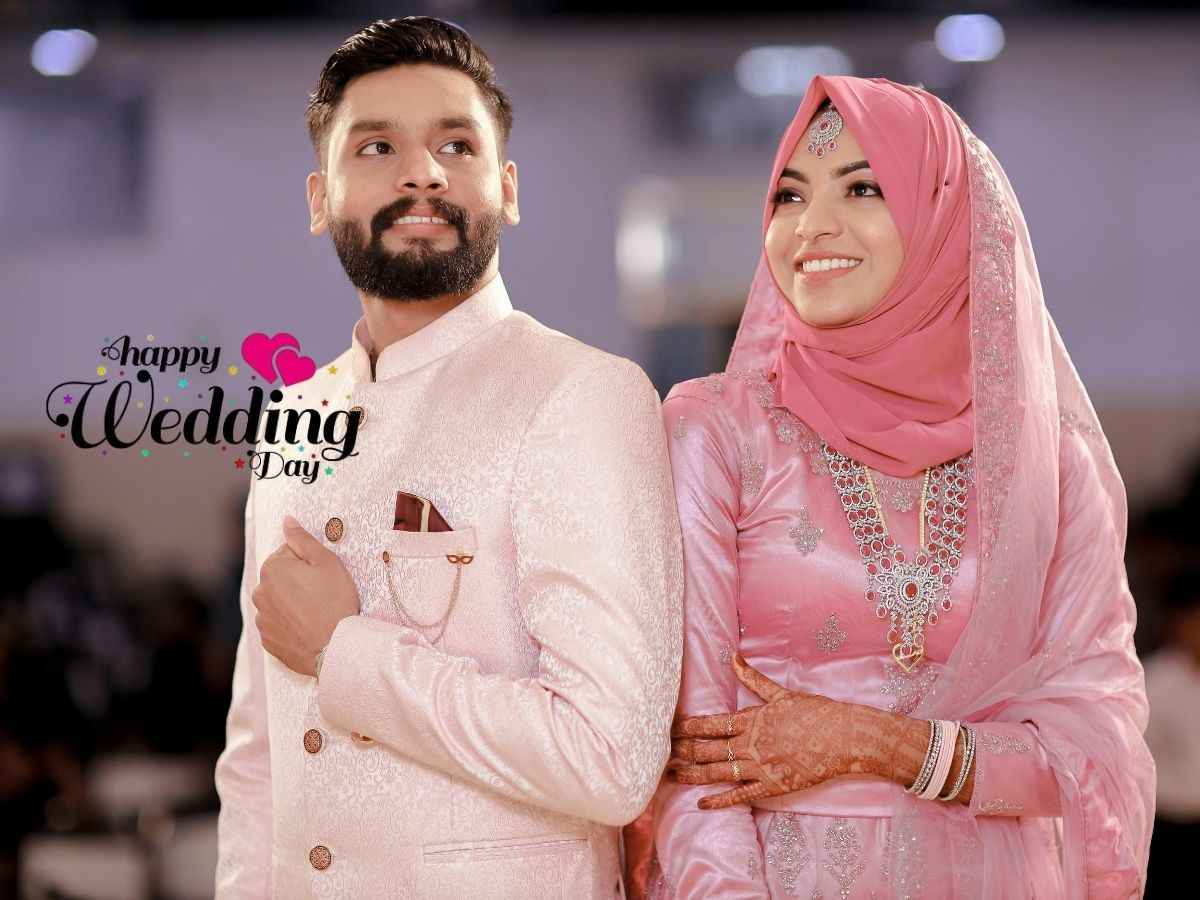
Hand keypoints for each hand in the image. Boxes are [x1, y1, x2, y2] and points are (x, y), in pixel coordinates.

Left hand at [252, 514, 359, 675]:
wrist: (336, 647)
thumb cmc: (334, 601)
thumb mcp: (326, 561)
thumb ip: (302, 539)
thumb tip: (287, 520)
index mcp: (271, 569)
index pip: (288, 555)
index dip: (309, 563)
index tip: (323, 576)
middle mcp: (260, 593)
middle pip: (281, 579)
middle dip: (298, 582)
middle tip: (322, 594)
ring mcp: (262, 619)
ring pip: (279, 602)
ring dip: (293, 603)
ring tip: (316, 613)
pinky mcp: (268, 641)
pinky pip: (278, 625)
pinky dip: (291, 624)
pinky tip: (308, 628)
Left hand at [668, 655, 916, 810]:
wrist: (845, 738)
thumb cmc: (816, 712)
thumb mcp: (782, 693)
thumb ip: (753, 678)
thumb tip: (732, 657)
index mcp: (752, 719)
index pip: (711, 724)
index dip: (687, 727)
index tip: (669, 728)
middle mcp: (752, 744)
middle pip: (708, 749)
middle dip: (683, 751)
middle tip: (660, 753)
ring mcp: (761, 767)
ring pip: (718, 773)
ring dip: (692, 775)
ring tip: (671, 776)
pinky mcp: (772, 786)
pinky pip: (740, 795)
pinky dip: (719, 801)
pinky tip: (702, 803)